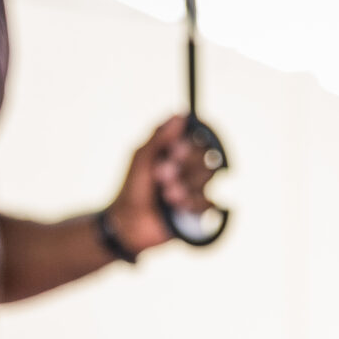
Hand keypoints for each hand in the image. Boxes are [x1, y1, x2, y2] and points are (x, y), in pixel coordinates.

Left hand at [103, 116, 219, 256]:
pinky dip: (192, 203)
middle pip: (206, 158)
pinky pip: (209, 203)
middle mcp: (189, 168)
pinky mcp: (198, 211)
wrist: (129, 223)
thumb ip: (160, 136)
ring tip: (166, 195)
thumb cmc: (132, 187)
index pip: (199, 139)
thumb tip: (181, 115)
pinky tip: (176, 207)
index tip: (174, 151)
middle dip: (184, 167)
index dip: (191, 145)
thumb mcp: (142, 157)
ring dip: (186, 185)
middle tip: (160, 175)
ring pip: (208, 179)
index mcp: (177, 152)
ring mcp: (195, 189)